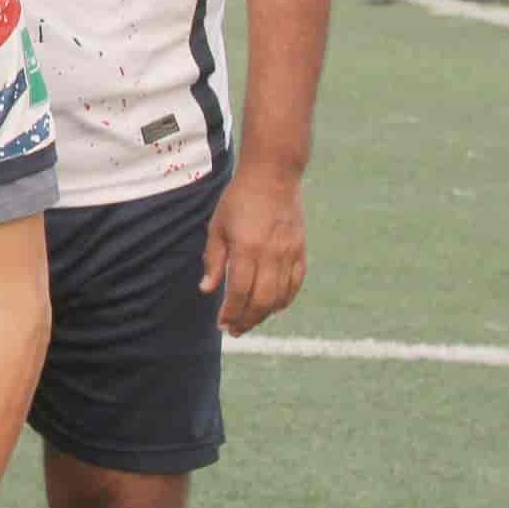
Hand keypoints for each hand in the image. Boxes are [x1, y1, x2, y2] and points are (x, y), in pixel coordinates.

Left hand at [200, 162, 308, 333]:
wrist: (273, 177)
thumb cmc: (239, 200)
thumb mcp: (217, 227)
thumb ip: (213, 260)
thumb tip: (207, 289)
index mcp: (247, 248)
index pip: (240, 291)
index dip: (231, 312)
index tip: (222, 324)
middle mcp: (271, 255)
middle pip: (262, 300)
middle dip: (247, 320)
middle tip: (235, 330)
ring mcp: (290, 254)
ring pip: (280, 296)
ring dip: (265, 314)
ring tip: (250, 322)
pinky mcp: (301, 250)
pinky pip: (296, 283)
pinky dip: (285, 300)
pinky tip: (273, 307)